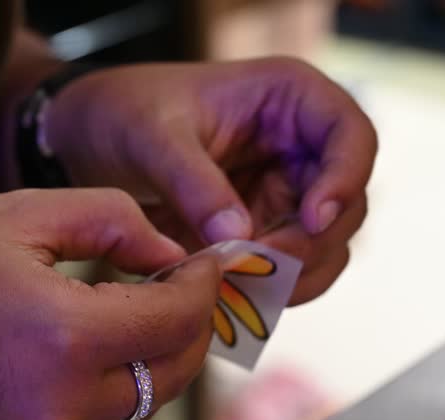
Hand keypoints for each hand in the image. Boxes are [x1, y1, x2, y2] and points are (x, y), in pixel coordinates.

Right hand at [0, 189, 220, 419]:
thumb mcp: (18, 214)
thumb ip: (115, 223)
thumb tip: (172, 253)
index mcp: (62, 338)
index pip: (179, 317)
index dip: (206, 283)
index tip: (210, 257)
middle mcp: (63, 407)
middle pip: (176, 370)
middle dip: (194, 321)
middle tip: (185, 279)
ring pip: (147, 402)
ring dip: (161, 354)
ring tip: (140, 304)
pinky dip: (121, 382)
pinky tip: (99, 342)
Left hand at [46, 58, 376, 304]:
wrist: (92, 138)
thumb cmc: (124, 113)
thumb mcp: (152, 138)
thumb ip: (196, 185)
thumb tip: (241, 241)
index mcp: (288, 99)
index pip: (352, 137)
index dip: (345, 180)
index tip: (312, 220)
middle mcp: (299, 147)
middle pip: (345, 205)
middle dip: (305, 244)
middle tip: (252, 268)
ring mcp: (285, 191)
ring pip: (323, 247)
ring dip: (289, 276)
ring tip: (234, 286)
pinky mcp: (263, 229)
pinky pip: (288, 269)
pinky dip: (267, 288)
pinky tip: (229, 295)